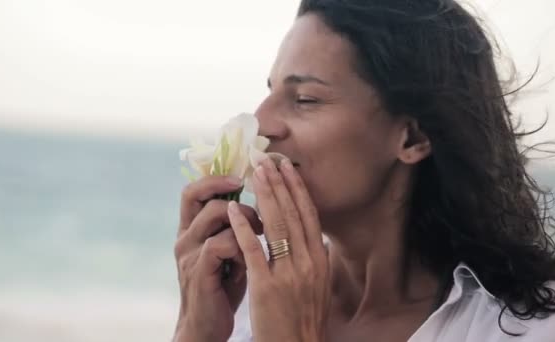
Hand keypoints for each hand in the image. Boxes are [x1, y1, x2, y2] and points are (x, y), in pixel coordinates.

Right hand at [173, 176, 262, 341]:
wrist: (206, 327)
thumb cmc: (223, 287)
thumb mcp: (229, 252)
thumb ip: (236, 229)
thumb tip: (264, 201)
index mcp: (191, 229)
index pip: (193, 190)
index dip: (215, 178)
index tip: (242, 177)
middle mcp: (185, 236)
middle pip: (198, 194)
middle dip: (231, 192)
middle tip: (257, 207)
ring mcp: (189, 253)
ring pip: (215, 214)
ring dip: (244, 220)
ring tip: (261, 234)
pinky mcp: (198, 270)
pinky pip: (221, 243)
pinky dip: (241, 246)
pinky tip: (250, 261)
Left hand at [227, 158, 330, 341]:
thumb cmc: (304, 319)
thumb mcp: (319, 287)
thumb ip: (317, 260)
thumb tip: (316, 238)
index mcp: (320, 261)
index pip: (309, 216)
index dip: (297, 189)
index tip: (288, 168)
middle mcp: (308, 263)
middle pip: (293, 214)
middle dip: (280, 184)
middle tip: (268, 160)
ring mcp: (288, 274)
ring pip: (276, 225)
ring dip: (265, 196)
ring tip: (255, 174)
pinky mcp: (267, 286)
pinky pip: (253, 250)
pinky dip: (243, 226)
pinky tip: (235, 209)